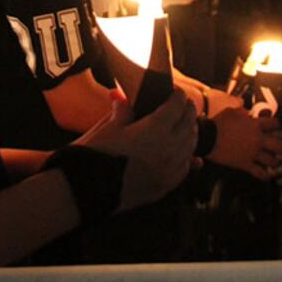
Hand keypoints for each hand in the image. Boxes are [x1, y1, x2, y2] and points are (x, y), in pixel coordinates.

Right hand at [78, 90, 196, 210]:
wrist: (90, 190)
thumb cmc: (98, 156)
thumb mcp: (108, 126)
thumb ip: (121, 109)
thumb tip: (120, 96)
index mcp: (155, 130)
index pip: (176, 107)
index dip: (178, 95)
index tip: (175, 91)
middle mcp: (167, 149)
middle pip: (189, 125)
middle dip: (188, 111)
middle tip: (184, 104)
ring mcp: (168, 170)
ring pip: (191, 147)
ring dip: (191, 132)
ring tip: (186, 125)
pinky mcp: (164, 186)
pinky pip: (184, 168)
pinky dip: (187, 157)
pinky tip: (186, 155)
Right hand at [206, 108, 281, 180]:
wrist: (208, 137)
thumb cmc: (219, 123)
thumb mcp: (232, 111)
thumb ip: (243, 112)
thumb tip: (248, 113)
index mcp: (255, 125)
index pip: (274, 124)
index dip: (276, 124)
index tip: (276, 126)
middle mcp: (257, 140)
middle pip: (280, 145)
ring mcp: (253, 153)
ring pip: (272, 160)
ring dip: (276, 161)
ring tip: (277, 161)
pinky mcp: (246, 164)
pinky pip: (260, 172)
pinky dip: (266, 175)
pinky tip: (269, 175)